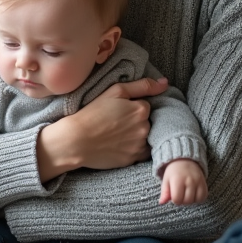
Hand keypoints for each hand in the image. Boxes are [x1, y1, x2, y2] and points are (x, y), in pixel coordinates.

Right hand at [38, 77, 169, 178]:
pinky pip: (140, 153)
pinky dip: (133, 148)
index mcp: (141, 110)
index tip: (119, 111)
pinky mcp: (132, 159)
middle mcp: (144, 128)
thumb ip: (142, 86)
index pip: (146, 106)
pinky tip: (119, 145)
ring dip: (135, 135)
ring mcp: (139, 145)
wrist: (75, 140)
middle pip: (147, 122)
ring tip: (116, 134)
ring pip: (145, 137)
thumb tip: (165, 83)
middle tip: (116, 123)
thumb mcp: (115, 91)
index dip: (132, 108)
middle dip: (136, 122)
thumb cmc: (93, 113)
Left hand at [160, 159, 207, 204]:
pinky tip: (194, 194)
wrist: (185, 161)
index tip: (174, 195)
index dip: (175, 200)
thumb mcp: (166, 180)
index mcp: (178, 180)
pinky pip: (203, 197)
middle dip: (182, 201)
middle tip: (181, 194)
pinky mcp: (204, 183)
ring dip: (191, 200)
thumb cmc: (174, 172)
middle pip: (187, 201)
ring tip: (187, 194)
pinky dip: (199, 198)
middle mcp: (189, 181)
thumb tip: (161, 202)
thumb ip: (164, 192)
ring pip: (196, 200)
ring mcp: (198, 182)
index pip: (177, 199)